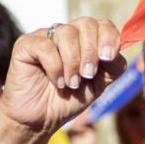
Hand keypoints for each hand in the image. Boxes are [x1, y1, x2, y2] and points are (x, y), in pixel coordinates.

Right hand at [0, 18, 127, 137]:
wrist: (40, 120)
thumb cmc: (68, 101)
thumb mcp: (98, 85)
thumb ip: (112, 67)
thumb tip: (118, 53)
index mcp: (85, 41)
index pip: (103, 25)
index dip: (109, 37)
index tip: (108, 57)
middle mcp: (66, 34)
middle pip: (86, 24)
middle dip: (91, 51)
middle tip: (88, 75)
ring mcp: (45, 37)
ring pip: (67, 33)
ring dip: (73, 62)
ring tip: (71, 83)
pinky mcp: (26, 45)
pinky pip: (46, 46)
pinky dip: (55, 66)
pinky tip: (57, 82)